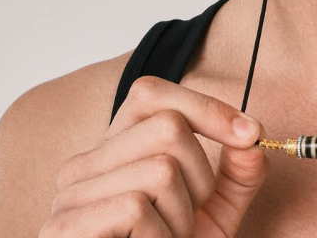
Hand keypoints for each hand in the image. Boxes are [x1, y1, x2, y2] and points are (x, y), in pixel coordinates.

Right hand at [40, 75, 269, 237]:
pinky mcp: (64, 227)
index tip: (250, 134)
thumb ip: (239, 174)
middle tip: (189, 218)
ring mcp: (69, 196)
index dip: (205, 107)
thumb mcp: (216, 212)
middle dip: (201, 175)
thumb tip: (253, 138)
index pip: (151, 93)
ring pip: (160, 170)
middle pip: (168, 126)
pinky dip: (160, 236)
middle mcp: (85, 164)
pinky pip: (135, 207)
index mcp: (115, 150)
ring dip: (182, 216)